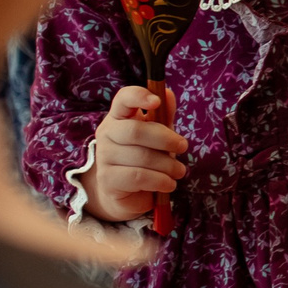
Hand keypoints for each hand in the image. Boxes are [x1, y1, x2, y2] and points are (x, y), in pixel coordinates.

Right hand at [81, 85, 186, 220]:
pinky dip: (160, 181)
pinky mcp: (107, 180)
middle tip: (183, 147)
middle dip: (166, 139)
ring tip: (179, 171)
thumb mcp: (159, 135)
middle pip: (135, 131)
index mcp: (119, 117)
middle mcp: (106, 134)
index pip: (123, 99)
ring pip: (141, 157)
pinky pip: (139, 177)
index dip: (139, 96)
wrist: (130, 194)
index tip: (156, 101)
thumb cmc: (147, 158)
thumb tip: (167, 93)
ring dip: (168, 165)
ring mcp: (104, 157)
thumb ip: (164, 116)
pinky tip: (169, 183)